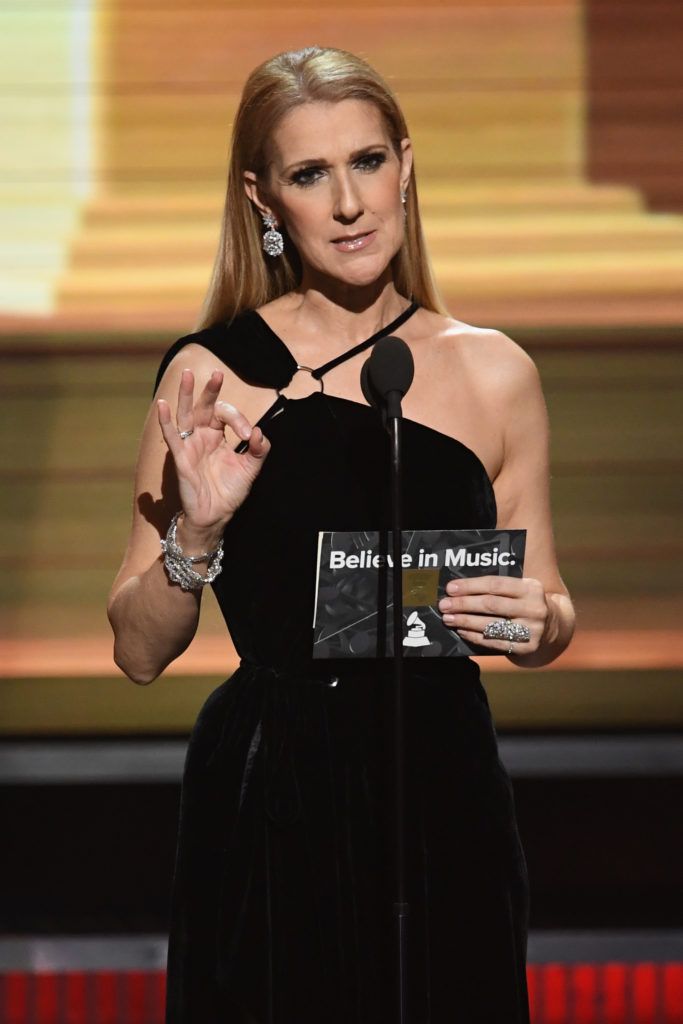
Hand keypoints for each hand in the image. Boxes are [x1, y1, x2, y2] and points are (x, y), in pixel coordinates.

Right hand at [157, 368, 269, 535]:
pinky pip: (172, 437)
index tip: (250, 436)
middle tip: (217, 373)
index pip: (225, 415)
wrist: (217, 516)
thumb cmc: (230, 491)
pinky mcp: (181, 459)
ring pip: (185, 415)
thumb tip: (260, 433)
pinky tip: (163, 405)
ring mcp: (190, 446)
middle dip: (209, 390)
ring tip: (186, 374)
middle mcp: (202, 437)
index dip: (239, 420)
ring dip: (186, 395)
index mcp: (218, 436)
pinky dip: (166, 421)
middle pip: (204, 407)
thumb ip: (260, 450)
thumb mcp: (251, 469)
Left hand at [438, 575, 549, 655]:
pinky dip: (474, 636)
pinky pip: (494, 642)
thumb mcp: (521, 590)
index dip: (470, 586)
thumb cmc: (526, 604)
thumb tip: (460, 589)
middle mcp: (534, 609)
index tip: (451, 588)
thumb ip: (498, 588)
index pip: (495, 584)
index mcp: (532, 588)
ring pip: (490, 625)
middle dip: (463, 604)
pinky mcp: (526, 647)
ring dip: (465, 621)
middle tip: (444, 604)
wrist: (553, 627)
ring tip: (448, 618)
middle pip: (491, 605)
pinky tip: (462, 630)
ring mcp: (531, 630)